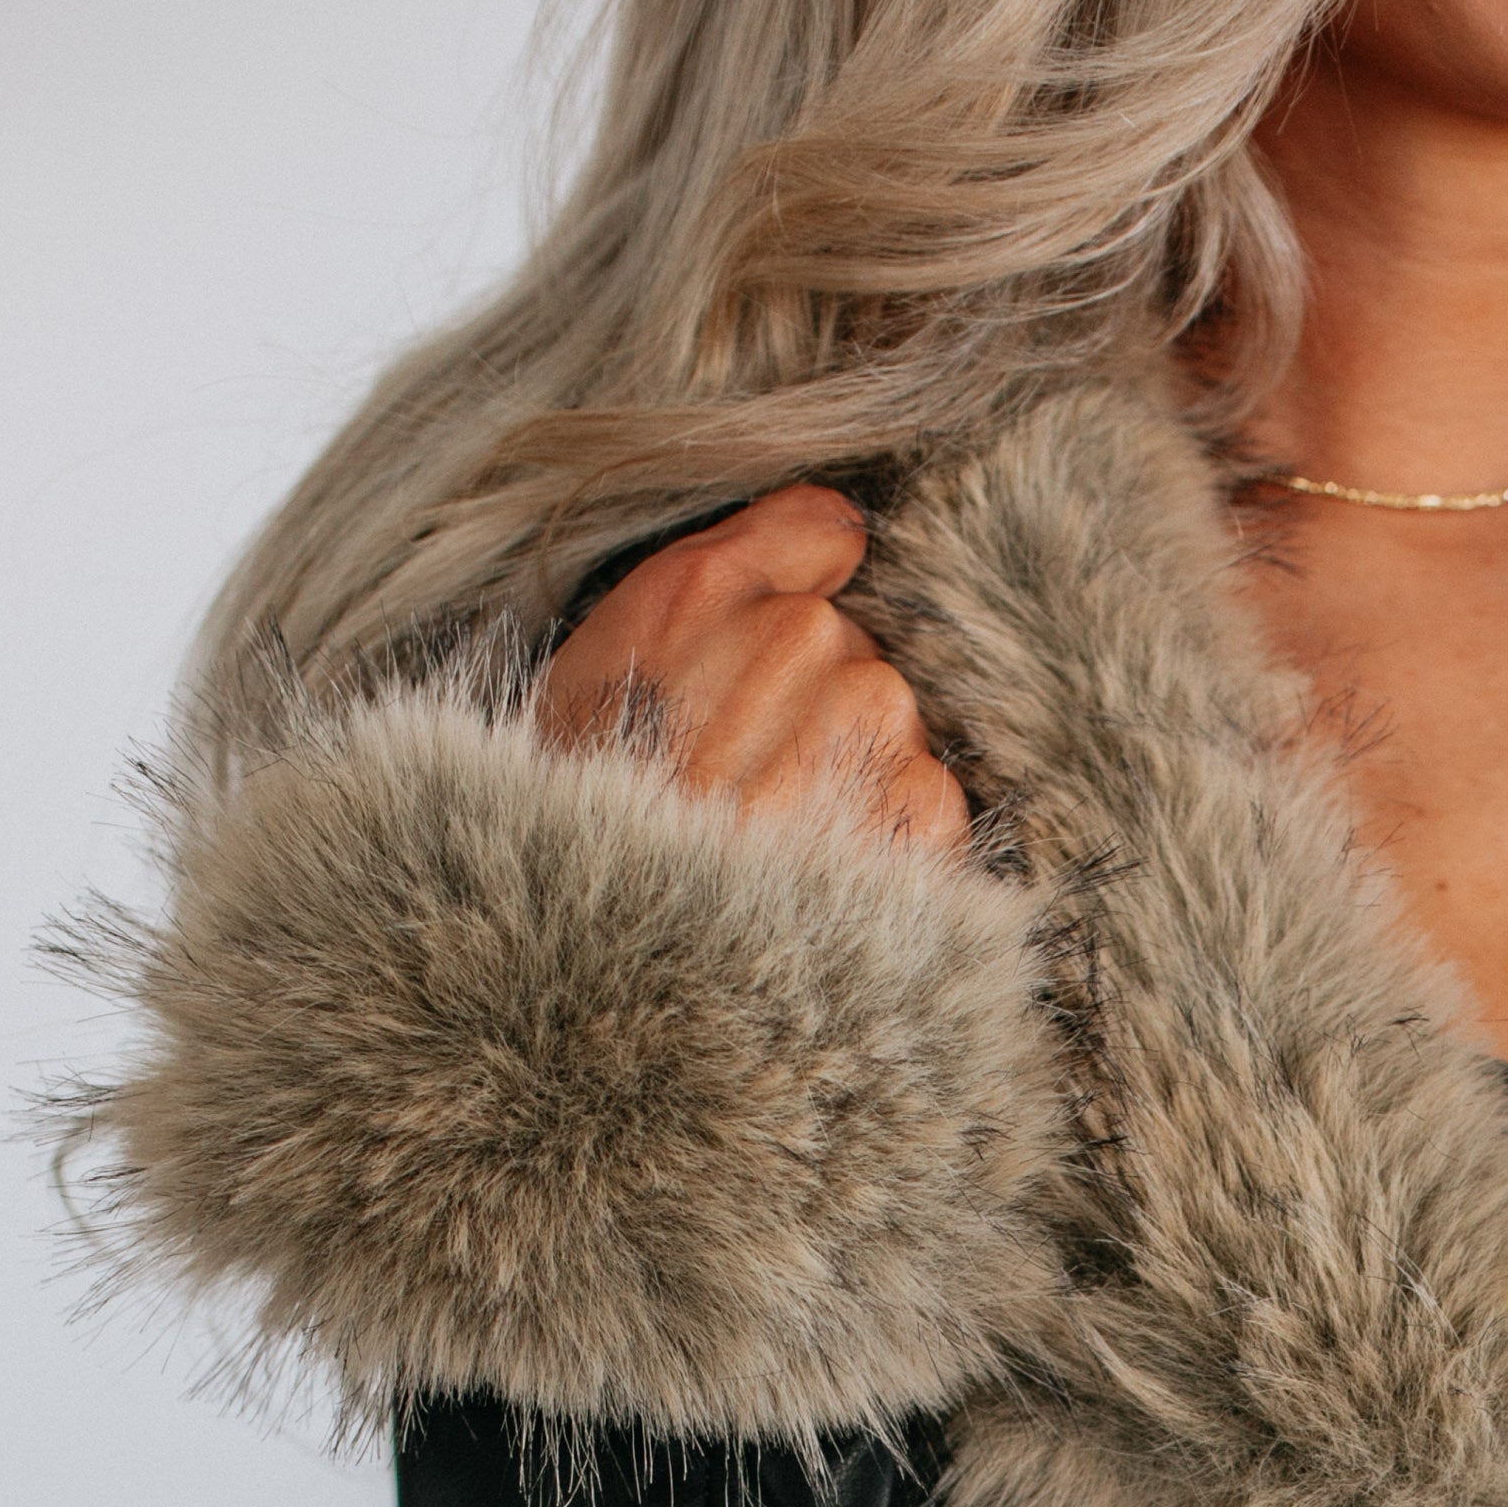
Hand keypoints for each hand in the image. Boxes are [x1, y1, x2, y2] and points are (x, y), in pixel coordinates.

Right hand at [533, 483, 968, 856]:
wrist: (606, 974)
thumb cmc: (580, 836)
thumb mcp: (587, 682)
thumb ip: (714, 584)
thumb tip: (835, 532)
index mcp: (702, 589)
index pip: (824, 533)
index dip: (801, 601)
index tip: (768, 667)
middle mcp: (798, 633)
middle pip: (856, 648)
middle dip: (815, 713)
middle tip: (745, 794)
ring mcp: (870, 718)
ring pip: (894, 727)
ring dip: (854, 782)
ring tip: (780, 850)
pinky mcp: (922, 806)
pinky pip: (927, 801)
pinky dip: (888, 848)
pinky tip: (821, 886)